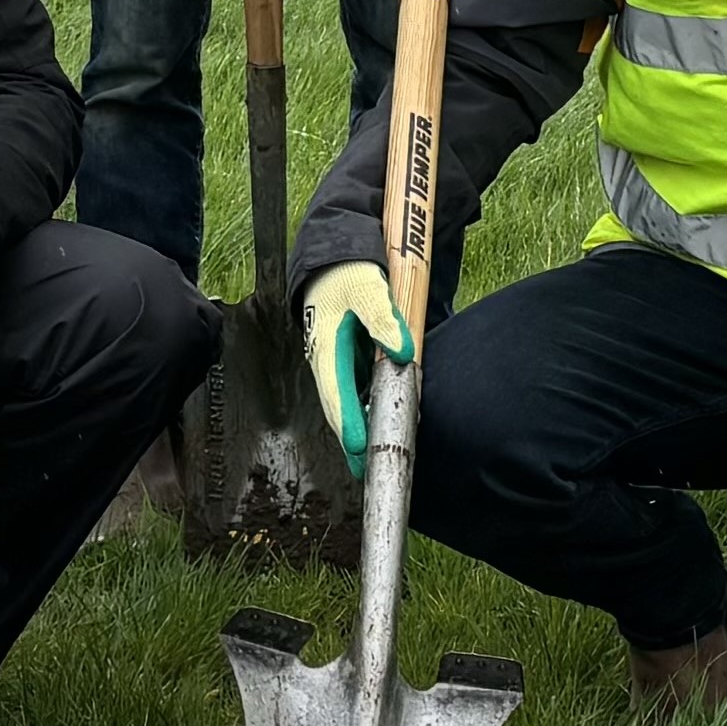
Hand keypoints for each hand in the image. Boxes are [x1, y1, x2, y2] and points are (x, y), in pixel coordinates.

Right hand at [299, 260, 415, 476]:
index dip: (348, 424)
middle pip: (341, 408)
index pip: (336, 394)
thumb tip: (401, 350)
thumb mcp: (366, 287)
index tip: (359, 449)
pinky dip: (370, 407)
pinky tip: (386, 418)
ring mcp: (339, 362)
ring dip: (362, 426)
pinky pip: (361, 389)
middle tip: (365, 470)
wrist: (336, 255)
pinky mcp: (351, 359)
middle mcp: (328, 361)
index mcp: (325, 347)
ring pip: (351, 402)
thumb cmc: (347, 272)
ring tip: (374, 456)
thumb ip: (382, 317)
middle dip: (352, 439)